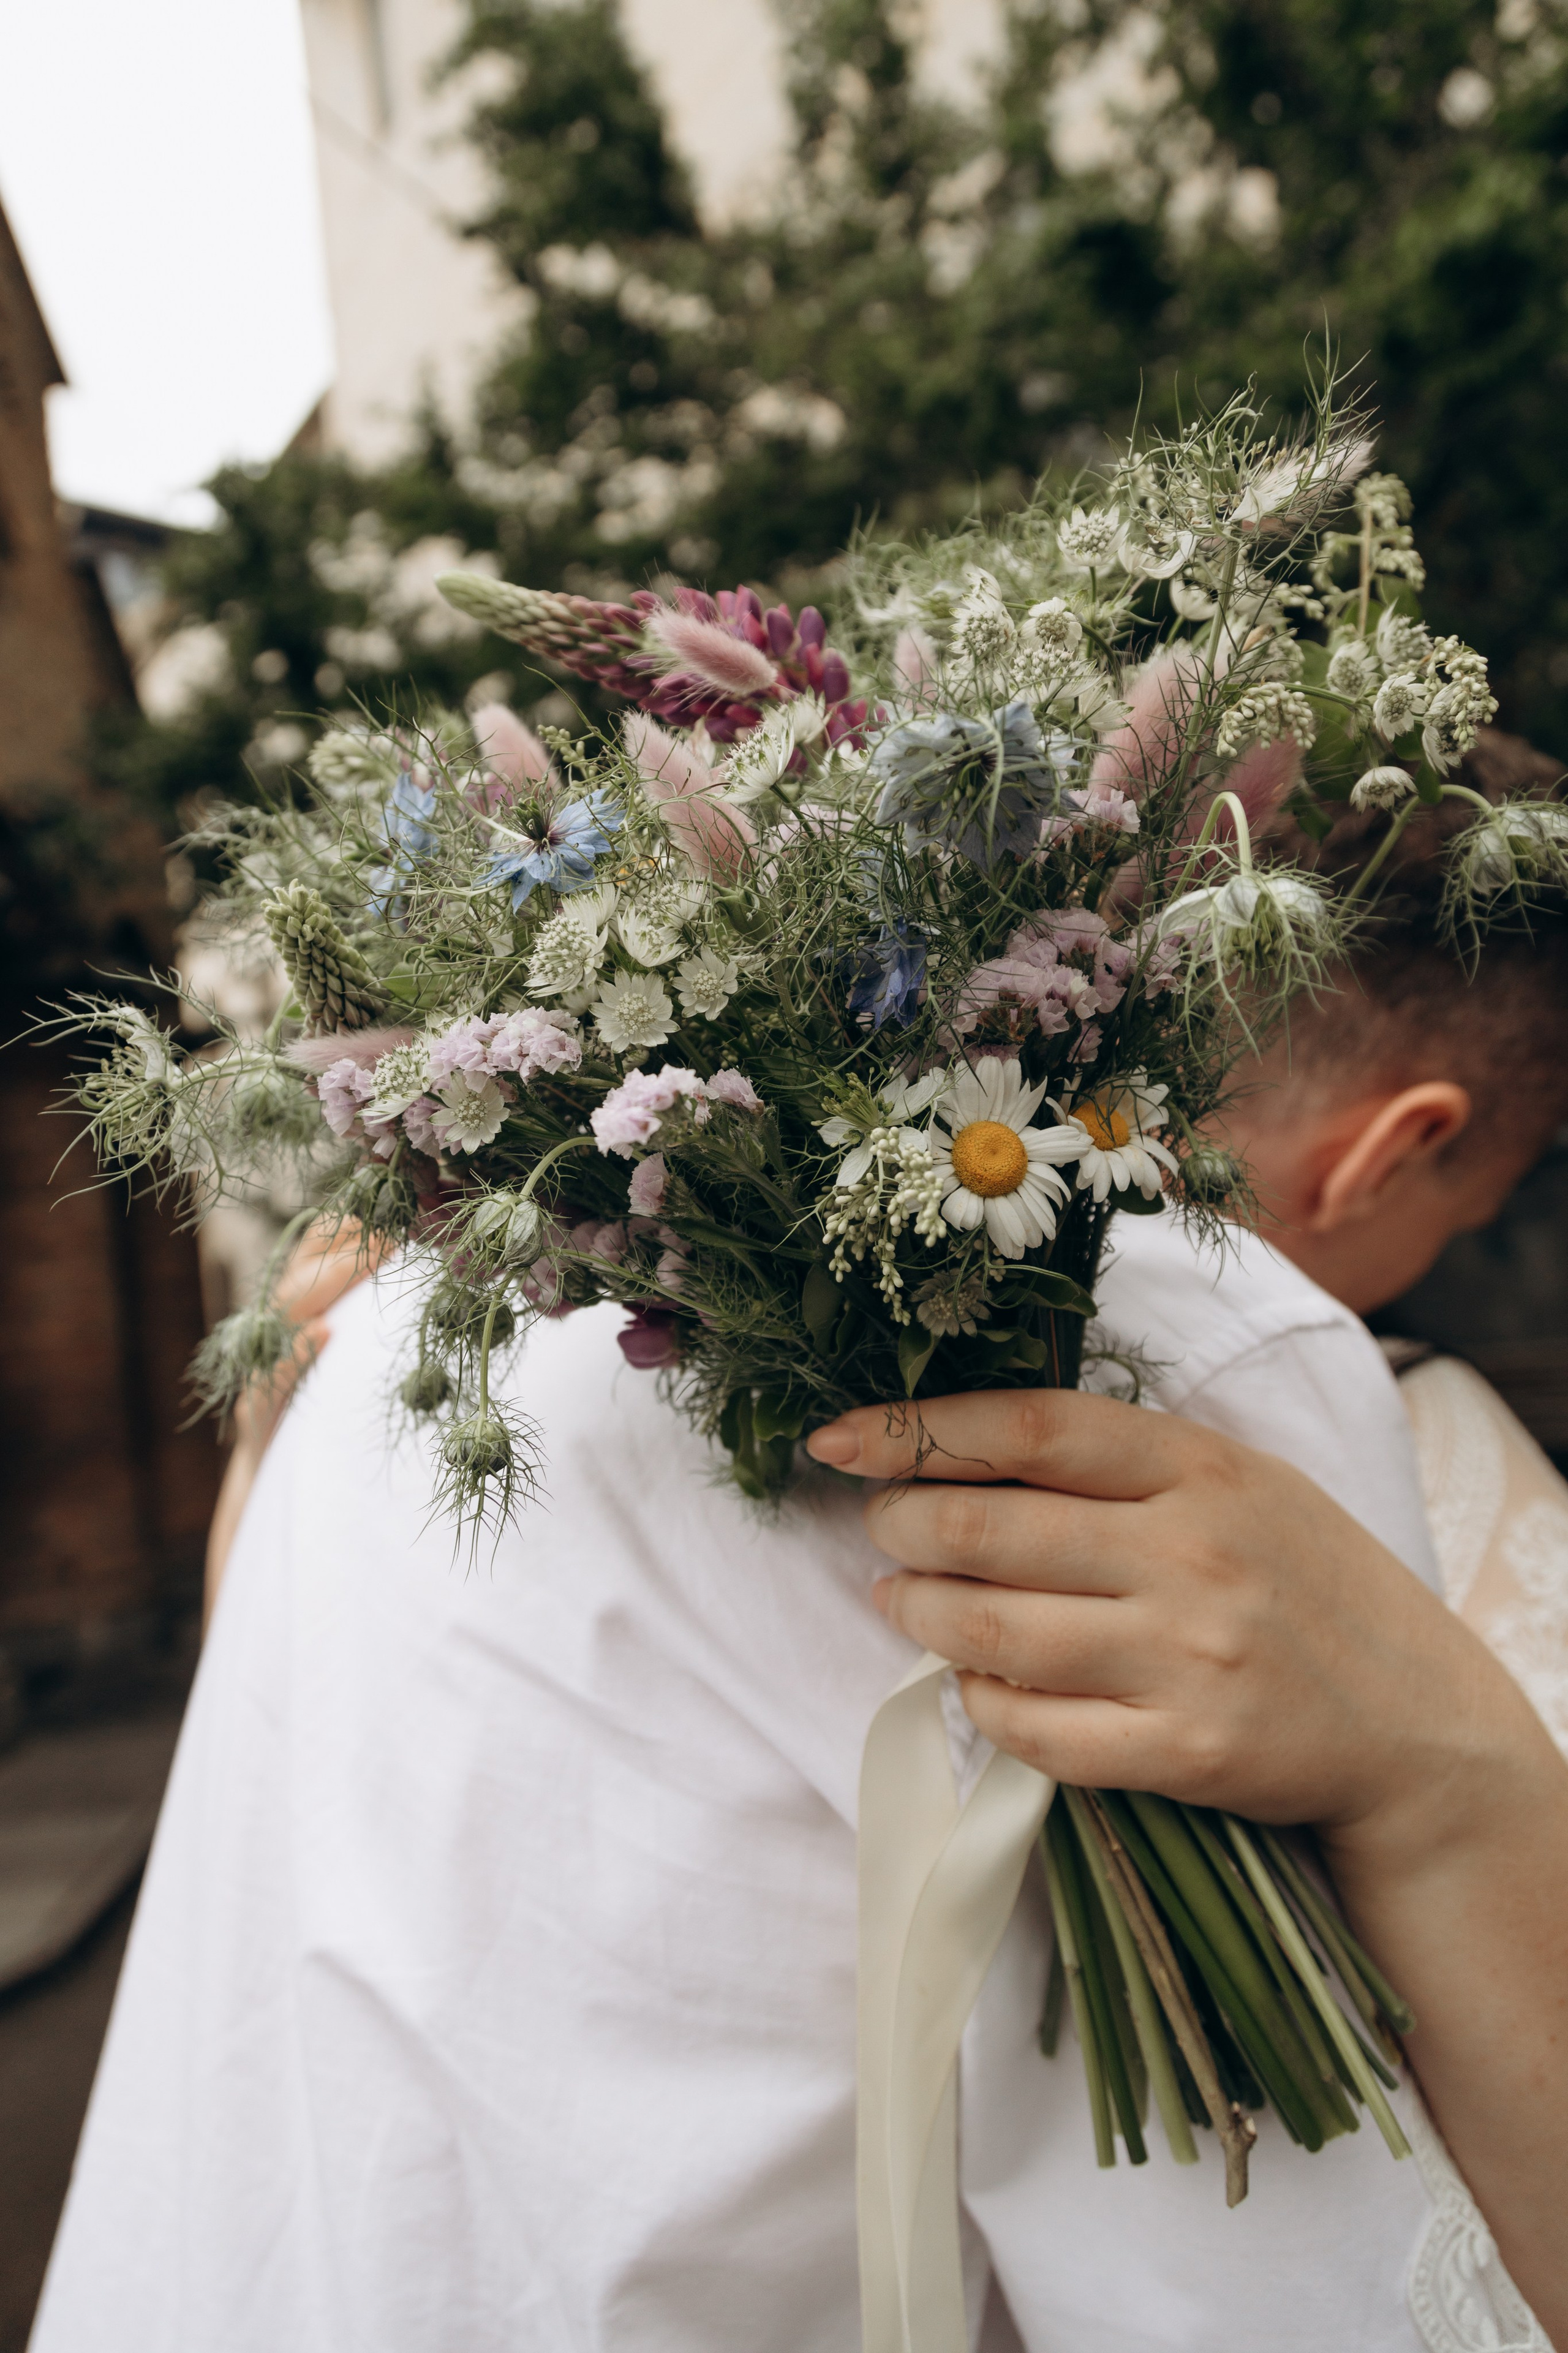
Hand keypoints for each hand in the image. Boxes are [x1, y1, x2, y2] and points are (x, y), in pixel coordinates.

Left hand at [808, 1390, 1567, 2334]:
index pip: (1028, 1429)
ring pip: (993, 1631)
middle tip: (878, 1529)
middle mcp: (1192, 1555)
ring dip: (919, 1614)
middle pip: (990, 1530)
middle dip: (901, 1526)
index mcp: (1201, 1468)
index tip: (840, 1438)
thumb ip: (1120, 1464)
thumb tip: (963, 1456)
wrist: (1414, 1721)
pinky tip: (973, 1679)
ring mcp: (1188, 1659)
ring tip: (901, 1600)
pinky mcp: (1185, 1753)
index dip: (917, 1429)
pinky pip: (1037, 1729)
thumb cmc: (1302, 1582)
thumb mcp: (1236, 1484)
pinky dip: (983, 1701)